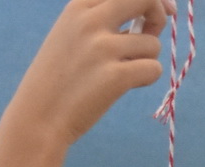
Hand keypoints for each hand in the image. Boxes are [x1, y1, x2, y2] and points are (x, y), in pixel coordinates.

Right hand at [8, 0, 173, 146]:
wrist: (38, 116)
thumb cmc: (59, 77)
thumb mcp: (72, 33)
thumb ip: (103, 19)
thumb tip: (151, 13)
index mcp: (78, 7)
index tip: (165, 9)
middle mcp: (90, 21)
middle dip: (158, 15)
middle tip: (151, 34)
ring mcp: (103, 48)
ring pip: (153, 44)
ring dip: (146, 59)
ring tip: (122, 72)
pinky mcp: (115, 77)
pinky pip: (154, 69)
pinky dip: (147, 78)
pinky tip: (126, 86)